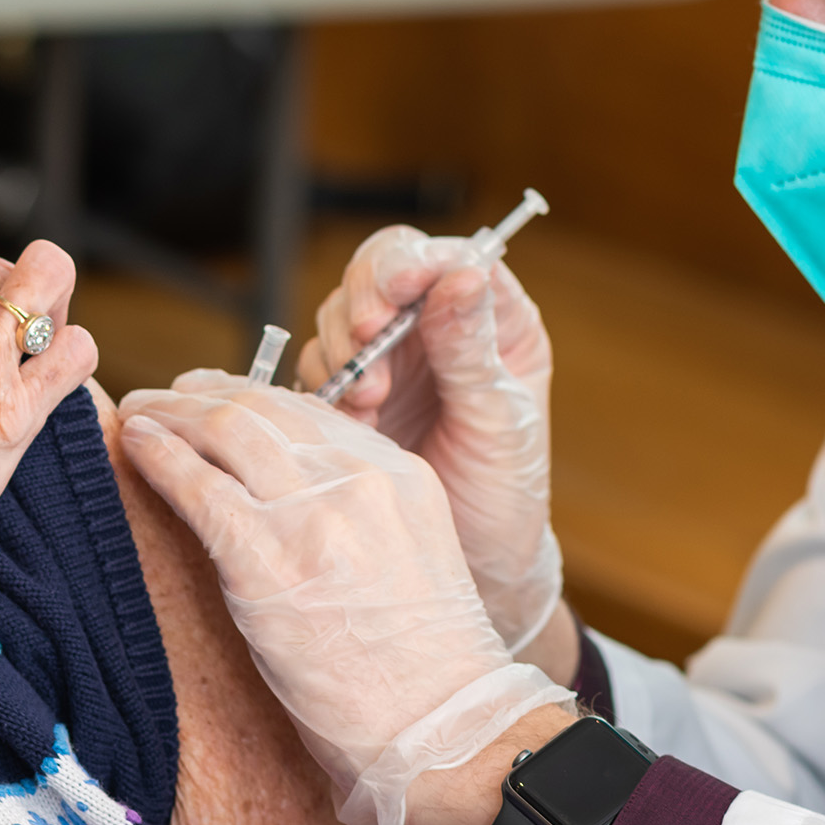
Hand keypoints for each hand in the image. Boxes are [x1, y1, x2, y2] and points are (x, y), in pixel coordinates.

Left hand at [119, 374, 571, 824]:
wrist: (440, 727)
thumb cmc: (420, 668)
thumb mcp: (408, 558)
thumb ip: (357, 511)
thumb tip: (279, 489)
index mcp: (399, 474)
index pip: (309, 409)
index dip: (248, 395)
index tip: (211, 397)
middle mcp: (358, 479)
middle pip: (262, 406)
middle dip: (201, 394)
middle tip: (163, 398)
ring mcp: (313, 515)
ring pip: (225, 429)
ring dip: (171, 413)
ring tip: (140, 413)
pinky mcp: (266, 560)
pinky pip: (198, 486)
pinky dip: (158, 456)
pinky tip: (135, 444)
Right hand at [300, 227, 564, 655]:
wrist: (473, 567)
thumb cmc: (505, 495)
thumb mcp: (499, 421)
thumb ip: (473, 350)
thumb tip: (463, 274)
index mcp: (492, 319)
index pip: (444, 257)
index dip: (414, 261)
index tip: (398, 290)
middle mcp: (437, 327)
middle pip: (381, 273)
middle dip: (367, 299)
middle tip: (368, 339)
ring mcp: (391, 360)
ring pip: (343, 316)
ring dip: (345, 348)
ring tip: (370, 401)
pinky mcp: (352, 396)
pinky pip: (319, 368)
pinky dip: (324, 386)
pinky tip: (352, 421)